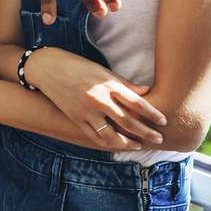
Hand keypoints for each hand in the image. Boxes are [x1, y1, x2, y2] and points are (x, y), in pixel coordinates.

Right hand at [27, 48, 166, 150]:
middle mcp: (98, 99)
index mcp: (108, 84)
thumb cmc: (77, 65)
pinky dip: (108, 144)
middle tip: (159, 139)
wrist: (47, 68)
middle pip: (128, 121)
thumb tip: (146, 91)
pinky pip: (94, 137)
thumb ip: (124, 83)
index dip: (152, 113)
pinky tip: (117, 145)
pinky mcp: (76, 119)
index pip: (136, 102)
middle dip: (146, 132)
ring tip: (139, 145)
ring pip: (111, 135)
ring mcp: (86, 112)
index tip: (163, 121)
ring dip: (127, 143)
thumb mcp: (102, 70)